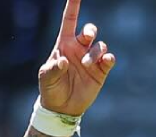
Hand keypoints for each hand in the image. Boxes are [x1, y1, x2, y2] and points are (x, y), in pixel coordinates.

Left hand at [38, 0, 116, 116]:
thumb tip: (64, 61)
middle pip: (89, 30)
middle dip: (90, 30)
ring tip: (87, 65)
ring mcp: (91, 59)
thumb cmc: (50, 89)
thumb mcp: (46, 78)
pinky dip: (109, 58)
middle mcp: (79, 48)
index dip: (73, 6)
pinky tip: (105, 62)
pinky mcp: (101, 71)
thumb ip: (53, 69)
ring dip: (95, 53)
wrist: (61, 108)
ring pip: (100, 46)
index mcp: (64, 45)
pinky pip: (109, 59)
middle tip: (86, 38)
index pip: (70, 21)